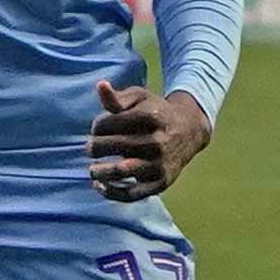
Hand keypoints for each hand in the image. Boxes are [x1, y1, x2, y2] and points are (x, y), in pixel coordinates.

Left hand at [87, 80, 210, 201]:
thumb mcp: (140, 98)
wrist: (189, 130)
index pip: (109, 123)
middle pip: (115, 145)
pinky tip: (99, 186)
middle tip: (90, 148)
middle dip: (95, 147)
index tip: (98, 129)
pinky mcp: (162, 182)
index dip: (97, 126)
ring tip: (92, 170)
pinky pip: (134, 193)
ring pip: (123, 170)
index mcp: (150, 117)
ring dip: (100, 172)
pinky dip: (113, 193)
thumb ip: (117, 97)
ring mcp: (160, 163)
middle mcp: (157, 141)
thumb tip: (100, 86)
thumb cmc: (155, 112)